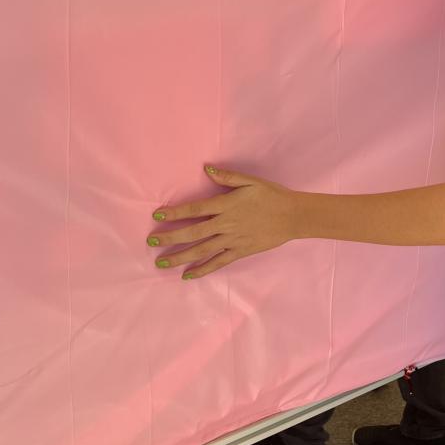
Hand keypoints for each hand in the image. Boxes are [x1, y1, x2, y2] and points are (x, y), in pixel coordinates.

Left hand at [147, 166, 295, 279]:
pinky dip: (203, 270)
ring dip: (180, 257)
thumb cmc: (272, 195)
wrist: (294, 216)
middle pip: (194, 232)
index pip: (195, 209)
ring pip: (202, 250)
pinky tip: (187, 275)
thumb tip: (206, 169)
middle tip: (151, 241)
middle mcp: (226, 224)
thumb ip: (227, 177)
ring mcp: (233, 240)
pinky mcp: (240, 252)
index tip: (157, 215)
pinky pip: (218, 262)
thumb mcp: (251, 181)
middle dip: (170, 237)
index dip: (175, 212)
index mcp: (226, 205)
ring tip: (162, 263)